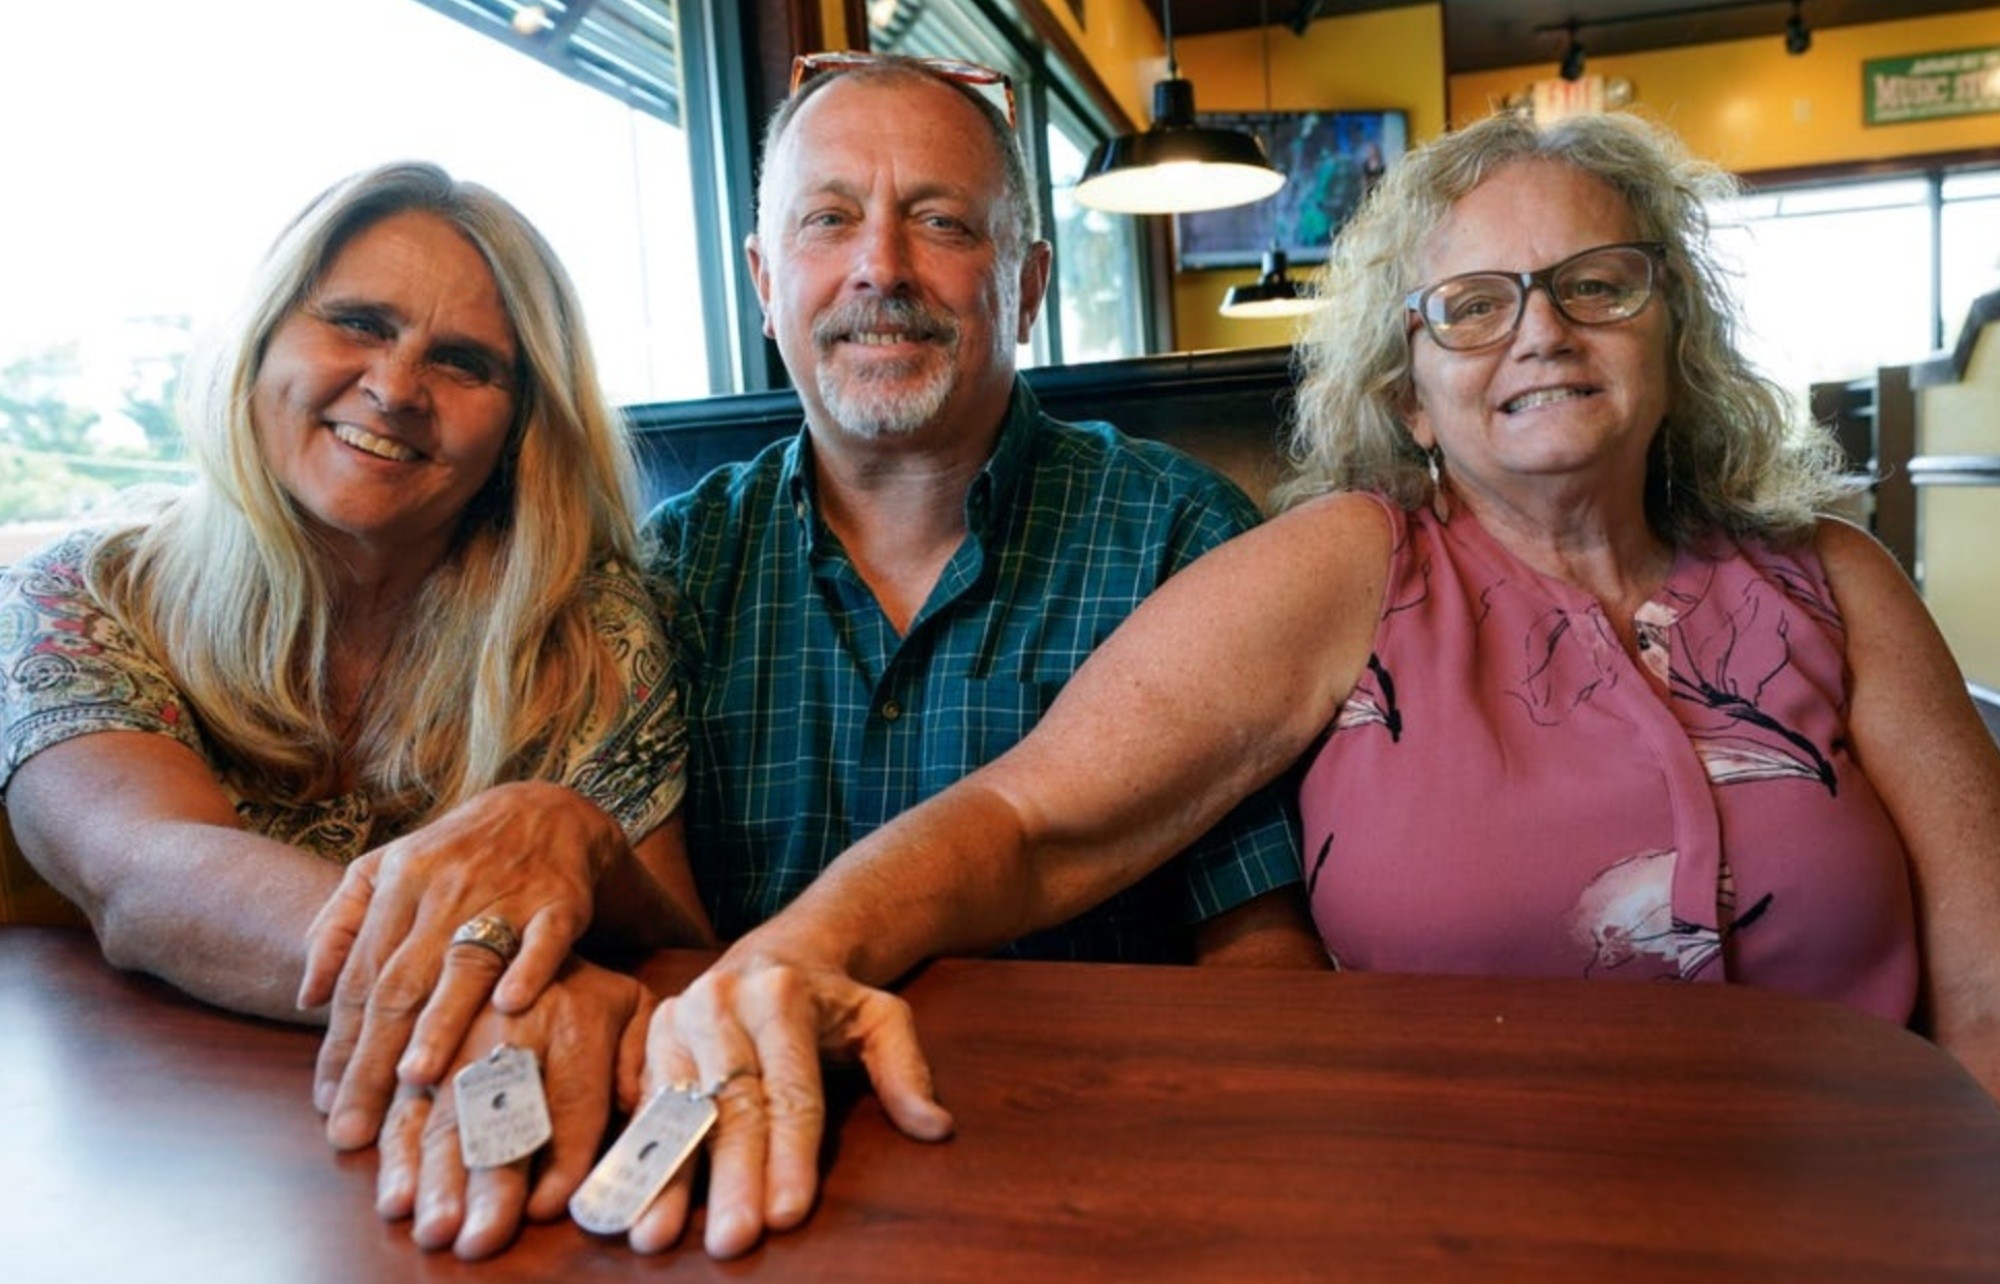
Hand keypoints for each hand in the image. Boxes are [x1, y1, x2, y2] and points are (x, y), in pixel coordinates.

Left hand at [299, 781, 631, 1148]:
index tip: (324, 1103)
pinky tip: (510, 1006)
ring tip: (415, 1079)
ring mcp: (504, 895)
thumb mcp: (384, 870)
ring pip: (465, 964)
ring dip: (440, 1021)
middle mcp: (445, 890)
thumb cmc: (454, 855)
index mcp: (398, 886)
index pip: (361, 978)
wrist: (544, 810)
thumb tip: (307, 998)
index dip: (339, 1044)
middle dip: (374, 1060)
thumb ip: (338, 927)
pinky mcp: (559, 900)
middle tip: (356, 1125)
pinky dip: (528, 969)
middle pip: (402, 984)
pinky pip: (543, 938)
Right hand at [373, 959, 652, 1259]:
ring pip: (445, 1115)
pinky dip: (394, 1157)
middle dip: (491, 1180)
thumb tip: (630, 1103)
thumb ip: (641, 1054)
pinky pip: (402, 1105)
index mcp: (575, 1020)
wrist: (510, 923)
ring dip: (437, 1176)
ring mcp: (456, 1041)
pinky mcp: (416, 1053)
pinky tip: (395, 1199)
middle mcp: (511, 1029)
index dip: (562, 1155)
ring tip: (435, 1225)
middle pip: (501, 1114)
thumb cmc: (584, 992)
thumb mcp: (630, 1005)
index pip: (573, 1098)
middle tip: (480, 1234)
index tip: (547, 1207)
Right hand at [626, 949, 952, 1258]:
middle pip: (731, 1105)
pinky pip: (643, 1105)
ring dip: (667, 1175)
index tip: (789, 1212)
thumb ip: (906, 1070)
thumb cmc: (832, 999)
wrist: (776, 950)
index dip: (790, 1154)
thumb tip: (935, 1128)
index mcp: (781, 995)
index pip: (789, 1089)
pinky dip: (636, 1157)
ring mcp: (679, 1019)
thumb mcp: (881, 1017)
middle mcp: (722, 1003)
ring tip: (658, 1234)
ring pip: (676, 1108)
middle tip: (734, 1240)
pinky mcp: (650, 1039)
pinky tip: (629, 1202)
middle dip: (733, 1177)